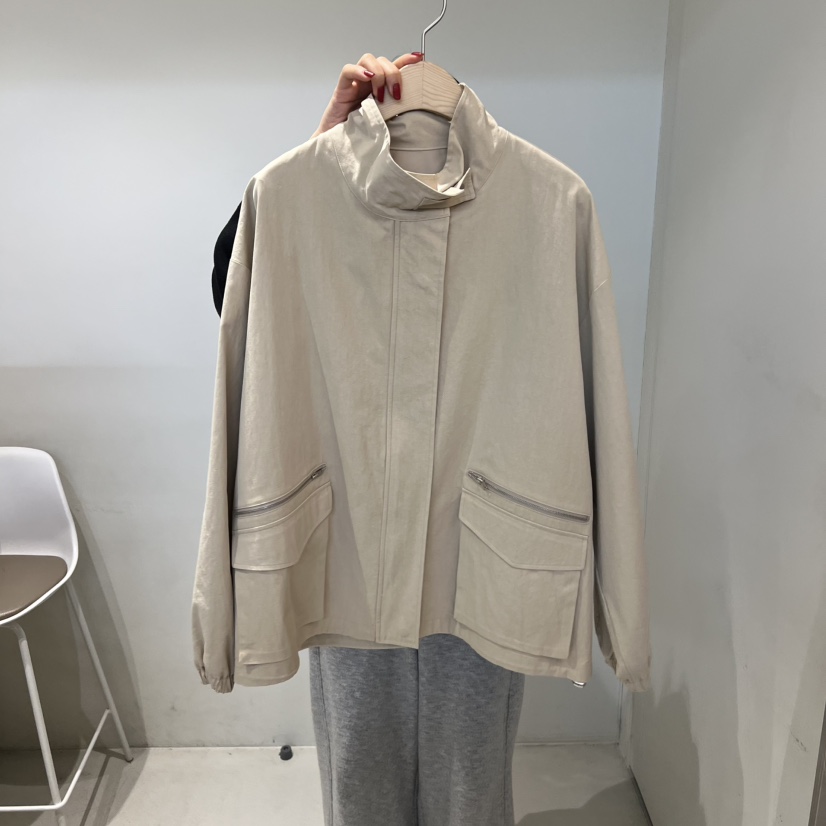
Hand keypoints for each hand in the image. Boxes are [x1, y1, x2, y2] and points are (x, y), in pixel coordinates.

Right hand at [310, 52, 424, 138]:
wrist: (338, 146)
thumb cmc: (360, 135)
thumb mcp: (386, 122)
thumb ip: (396, 112)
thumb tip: (417, 111)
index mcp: (381, 88)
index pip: (394, 66)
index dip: (406, 60)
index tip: (419, 59)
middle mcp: (368, 82)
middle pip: (383, 61)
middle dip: (393, 73)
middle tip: (396, 95)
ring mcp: (355, 84)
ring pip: (368, 60)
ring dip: (378, 74)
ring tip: (380, 94)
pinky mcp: (341, 89)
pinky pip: (348, 70)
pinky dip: (358, 71)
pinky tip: (367, 77)